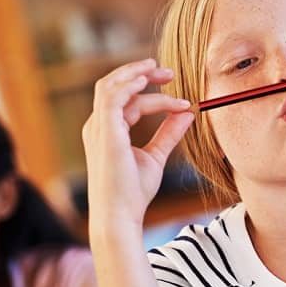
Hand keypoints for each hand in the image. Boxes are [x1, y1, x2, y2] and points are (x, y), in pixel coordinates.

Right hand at [81, 58, 193, 231]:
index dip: (153, 95)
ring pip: (110, 86)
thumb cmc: (133, 193)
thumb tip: (187, 114)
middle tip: (169, 72)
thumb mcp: (155, 157)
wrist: (120, 215)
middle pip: (112, 85)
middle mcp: (97, 126)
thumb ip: (169, 133)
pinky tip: (148, 81)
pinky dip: (129, 85)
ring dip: (135, 73)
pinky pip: (112, 98)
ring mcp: (98, 128)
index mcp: (106, 131)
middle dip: (140, 73)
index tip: (182, 101)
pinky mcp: (104, 132)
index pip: (127, 101)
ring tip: (162, 71)